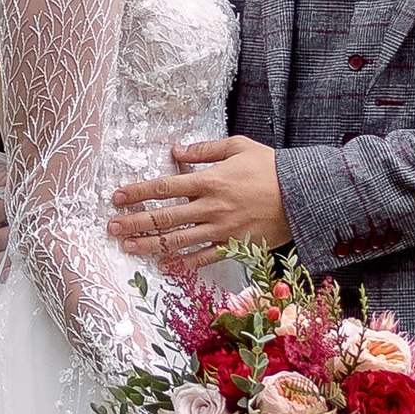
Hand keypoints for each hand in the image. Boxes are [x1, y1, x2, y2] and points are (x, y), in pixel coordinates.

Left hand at [108, 134, 291, 266]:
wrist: (303, 195)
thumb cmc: (271, 167)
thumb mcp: (238, 146)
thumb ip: (204, 149)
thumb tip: (176, 149)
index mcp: (209, 181)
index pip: (164, 187)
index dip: (138, 192)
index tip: (118, 197)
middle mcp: (210, 207)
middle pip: (163, 217)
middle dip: (134, 222)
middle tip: (111, 228)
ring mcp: (220, 230)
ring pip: (177, 240)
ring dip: (150, 245)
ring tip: (128, 247)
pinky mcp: (233, 246)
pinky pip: (203, 258)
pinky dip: (183, 264)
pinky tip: (165, 267)